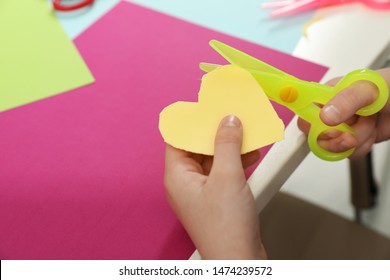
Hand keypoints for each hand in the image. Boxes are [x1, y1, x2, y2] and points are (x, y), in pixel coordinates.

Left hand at [164, 115, 266, 258]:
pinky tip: (250, 155)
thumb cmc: (225, 230)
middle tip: (231, 118)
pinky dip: (235, 161)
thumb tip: (227, 122)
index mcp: (177, 176)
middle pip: (196, 148)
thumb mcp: (228, 177)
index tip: (206, 109)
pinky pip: (222, 172)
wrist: (239, 260)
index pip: (178, 139)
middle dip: (215, 133)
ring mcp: (201, 191)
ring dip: (229, 147)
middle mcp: (185, 183)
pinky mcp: (216, 198)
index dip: (191, 123)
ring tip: (246, 135)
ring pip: (212, 159)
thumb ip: (227, 144)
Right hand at [298, 68, 389, 159]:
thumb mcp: (369, 89)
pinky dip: (361, 148)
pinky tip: (371, 134)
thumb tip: (325, 115)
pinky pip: (346, 154)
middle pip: (315, 136)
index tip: (323, 128)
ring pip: (332, 147)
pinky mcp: (351, 139)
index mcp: (327, 94)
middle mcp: (330, 111)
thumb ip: (346, 100)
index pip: (304, 112)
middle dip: (336, 139)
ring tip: (369, 125)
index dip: (311, 125)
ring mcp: (341, 127)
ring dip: (355, 141)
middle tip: (350, 134)